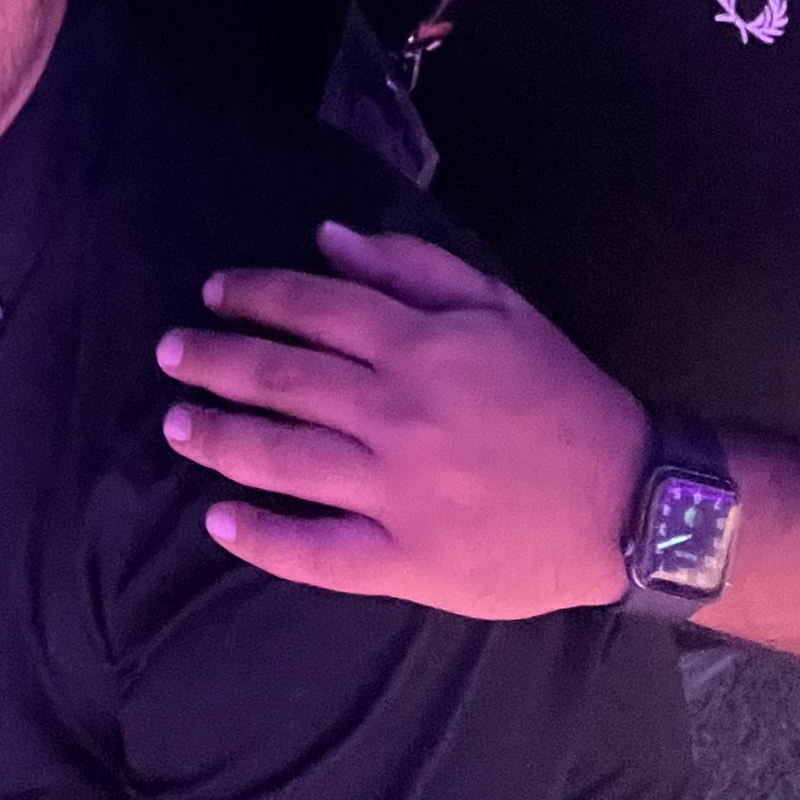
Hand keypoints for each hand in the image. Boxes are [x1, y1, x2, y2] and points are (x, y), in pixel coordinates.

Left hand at [156, 221, 647, 615]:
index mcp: (417, 345)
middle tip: (170, 354)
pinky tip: (221, 521)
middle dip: (214, 361)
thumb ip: (409, 265)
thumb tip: (325, 238)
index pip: (311, 308)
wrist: (629, 498)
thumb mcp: (496, 305)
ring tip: (176, 426)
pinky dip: (263, 537)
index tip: (214, 293)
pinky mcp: (407, 560)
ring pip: (284, 459)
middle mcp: (395, 413)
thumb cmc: (559, 391)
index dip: (253, 295)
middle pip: (281, 379)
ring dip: (219, 437)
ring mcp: (397, 491)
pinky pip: (318, 552)